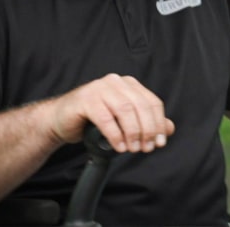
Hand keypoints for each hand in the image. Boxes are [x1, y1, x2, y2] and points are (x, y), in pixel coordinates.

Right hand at [49, 73, 174, 152]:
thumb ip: (146, 123)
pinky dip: (115, 134)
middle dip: (147, 129)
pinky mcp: (86, 99)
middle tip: (146, 148)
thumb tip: (169, 129)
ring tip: (132, 148)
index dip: (159, 123)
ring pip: (124, 110)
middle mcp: (116, 82)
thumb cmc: (93, 120)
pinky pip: (105, 118)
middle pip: (140, 106)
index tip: (160, 142)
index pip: (152, 102)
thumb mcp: (124, 122)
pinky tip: (119, 146)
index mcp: (129, 84)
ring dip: (132, 132)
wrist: (61, 120)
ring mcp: (99, 88)